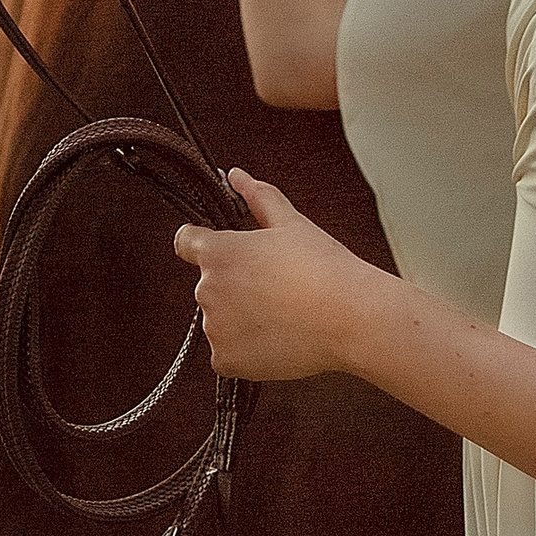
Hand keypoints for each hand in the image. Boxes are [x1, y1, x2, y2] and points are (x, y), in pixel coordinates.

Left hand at [170, 169, 380, 383]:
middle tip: (276, 288)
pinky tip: (278, 338)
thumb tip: (235, 175)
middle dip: (234, 285)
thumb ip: (257, 197)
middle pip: (209, 285)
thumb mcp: (291, 223)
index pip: (186, 242)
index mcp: (218, 252)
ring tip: (283, 314)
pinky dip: (246, 350)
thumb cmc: (324, 267)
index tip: (225, 253)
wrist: (350, 318)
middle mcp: (207, 290)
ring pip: (220, 320)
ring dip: (240, 319)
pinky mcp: (226, 361)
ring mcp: (215, 328)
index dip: (202, 243)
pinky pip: (227, 354)